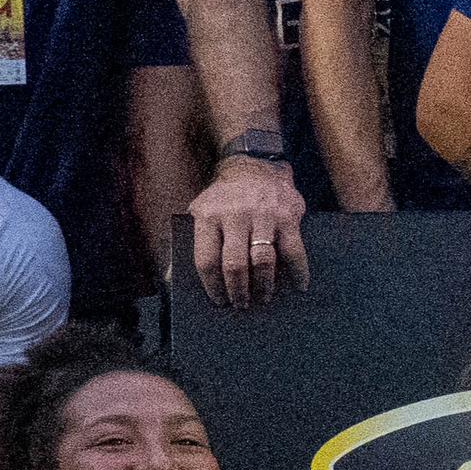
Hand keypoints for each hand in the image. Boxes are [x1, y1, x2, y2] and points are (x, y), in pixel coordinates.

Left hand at [189, 152, 307, 307]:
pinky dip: (298, 271)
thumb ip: (187, 245)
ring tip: (263, 297)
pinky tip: (298, 285)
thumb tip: (171, 281)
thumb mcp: (198, 212)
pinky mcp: (288, 215)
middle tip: (241, 304)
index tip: (219, 301)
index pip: (206, 260)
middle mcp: (235, 215)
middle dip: (237, 291)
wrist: (253, 165)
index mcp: (208, 216)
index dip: (212, 286)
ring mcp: (264, 215)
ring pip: (263, 260)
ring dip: (264, 285)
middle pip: (234, 264)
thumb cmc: (223, 198)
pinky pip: (294, 250)